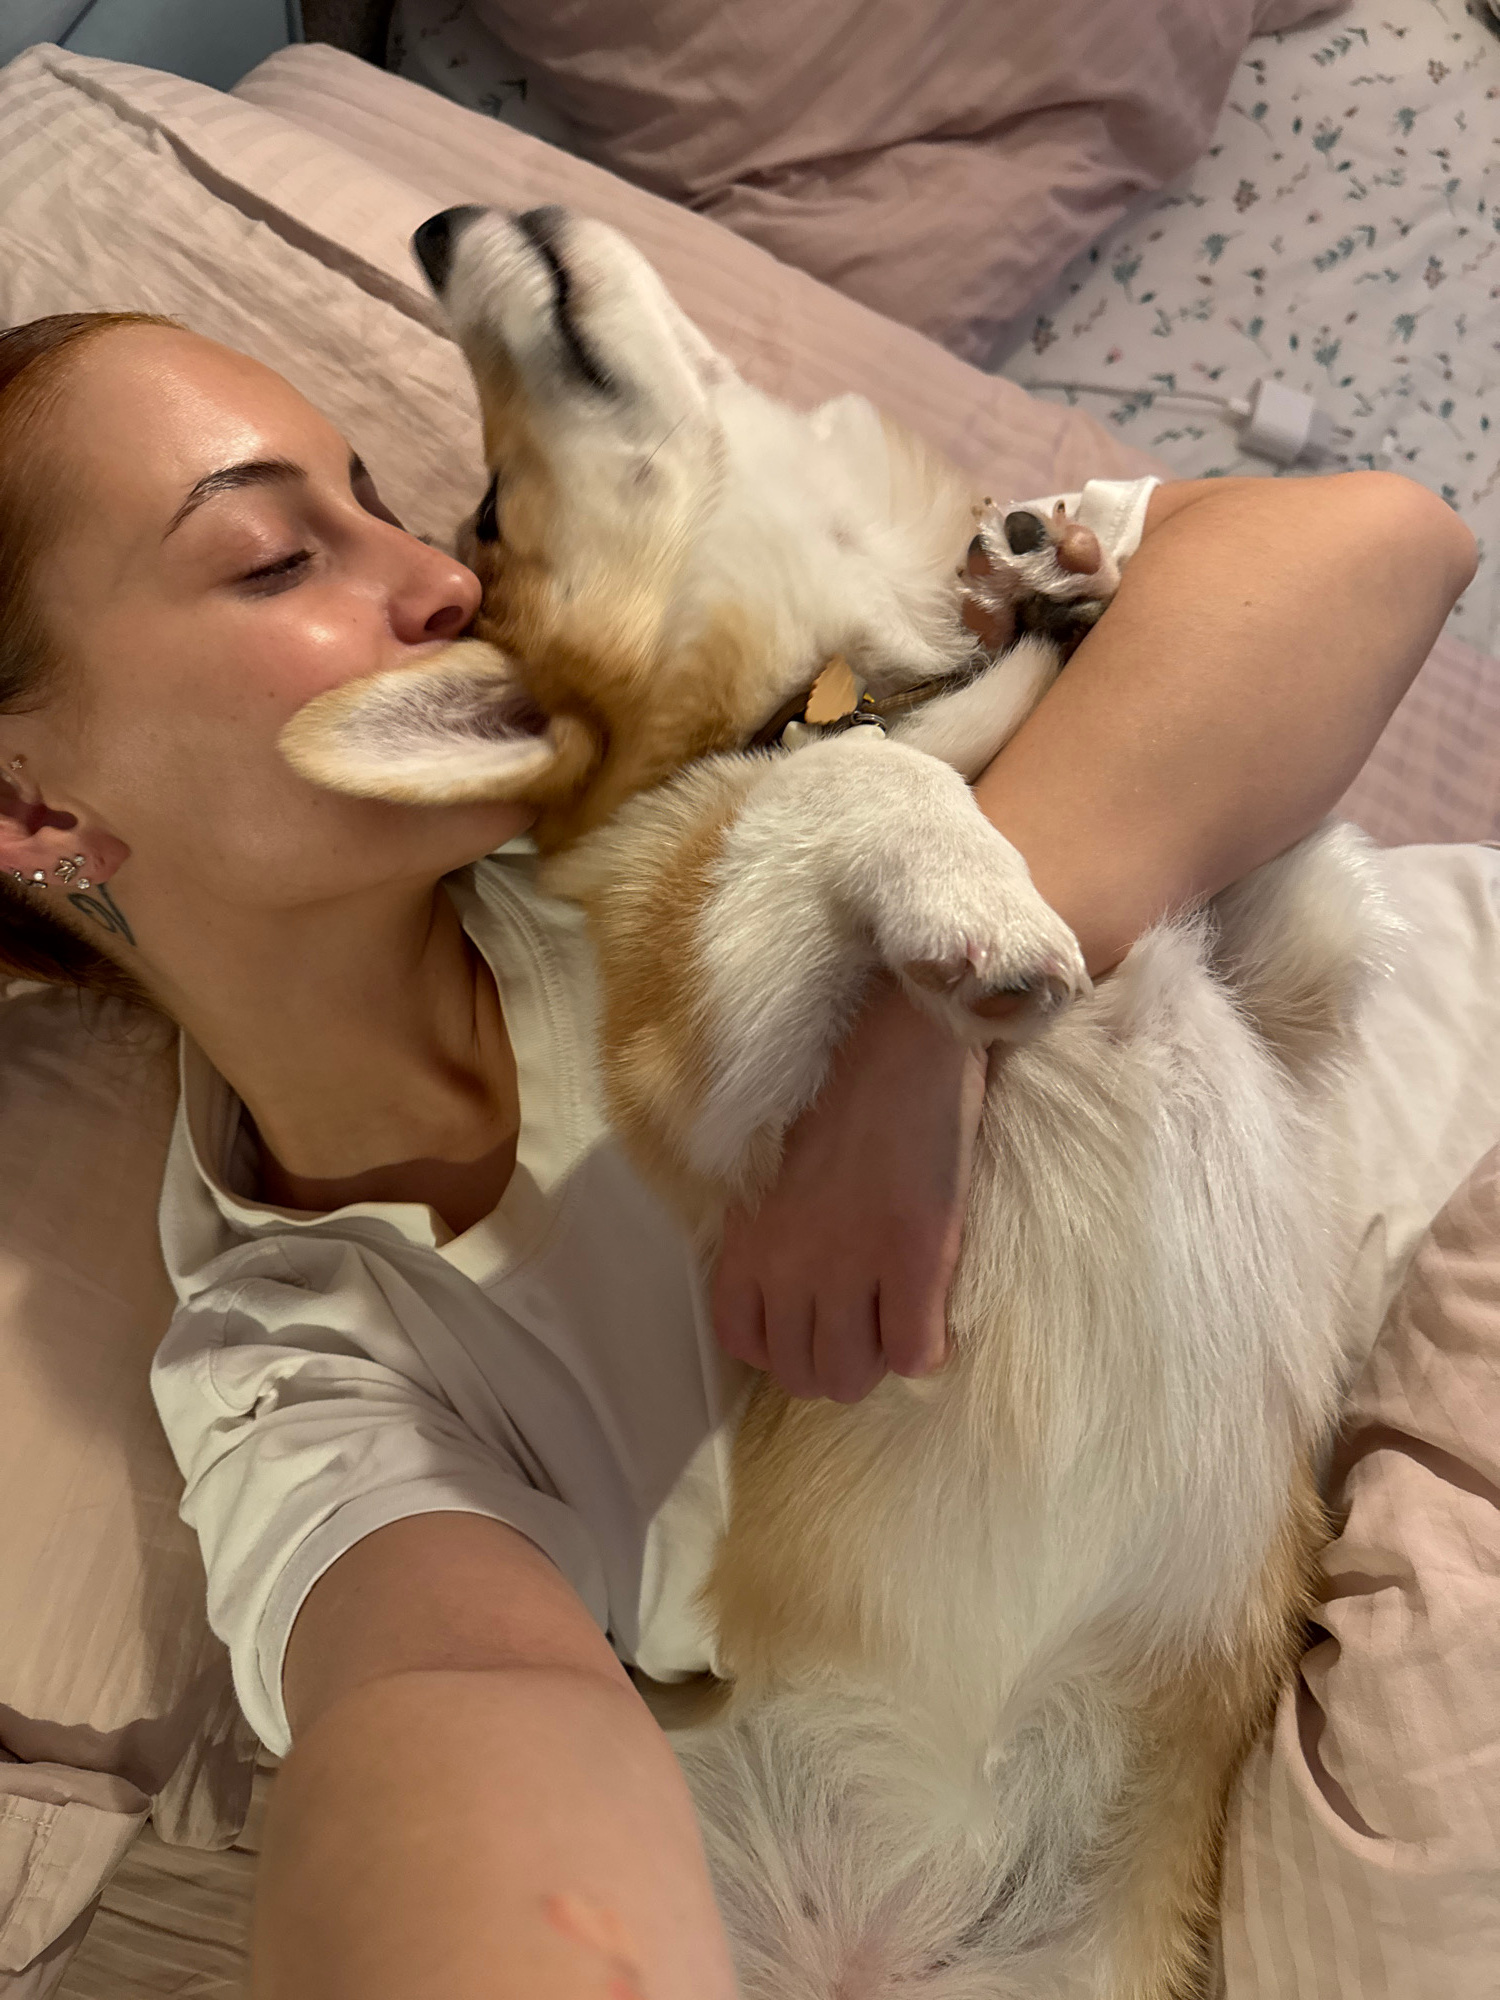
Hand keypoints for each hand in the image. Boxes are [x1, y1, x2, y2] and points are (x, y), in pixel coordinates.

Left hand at [712, 977, 986, 1403]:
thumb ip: (770, 1232)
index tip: (810, 1322)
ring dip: (876, 1359)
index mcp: (749, 1237)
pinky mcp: (916, 1259)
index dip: (780, 1344)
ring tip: (895, 1321)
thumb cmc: (840, 1090)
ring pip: (852, 1377)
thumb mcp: (773, 1168)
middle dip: (832, 1359)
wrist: (902, 1039)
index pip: (741, 1342)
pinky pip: (915, 1355)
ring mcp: (852, 1266)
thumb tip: (791, 1285)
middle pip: (800, 1373)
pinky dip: (924, 1347)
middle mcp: (790, 1264)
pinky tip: (929, 1311)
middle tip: (862, 1324)